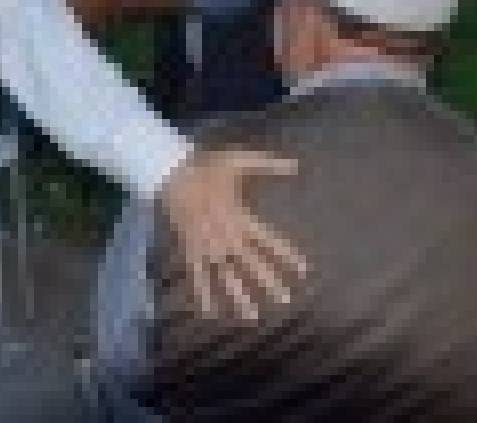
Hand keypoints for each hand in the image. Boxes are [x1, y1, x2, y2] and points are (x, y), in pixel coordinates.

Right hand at [158, 148, 307, 321]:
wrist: (172, 172)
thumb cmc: (208, 167)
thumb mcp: (239, 160)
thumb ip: (269, 164)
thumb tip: (298, 165)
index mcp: (240, 216)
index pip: (269, 240)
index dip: (287, 255)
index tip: (303, 270)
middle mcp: (226, 236)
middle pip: (251, 263)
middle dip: (269, 281)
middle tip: (286, 300)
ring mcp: (207, 246)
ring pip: (226, 276)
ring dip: (239, 296)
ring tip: (252, 316)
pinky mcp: (191, 250)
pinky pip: (198, 276)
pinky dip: (203, 295)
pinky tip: (211, 313)